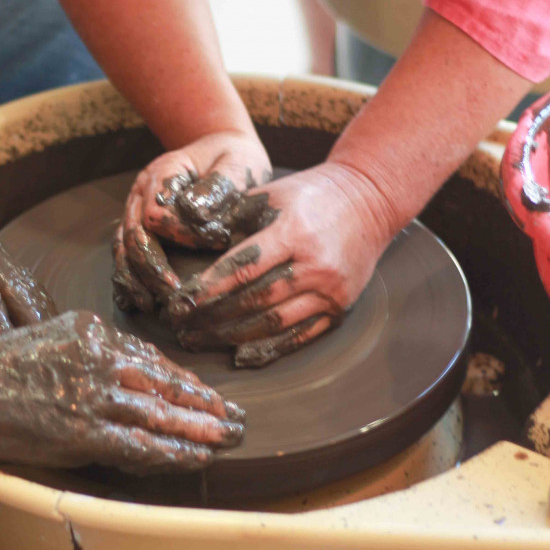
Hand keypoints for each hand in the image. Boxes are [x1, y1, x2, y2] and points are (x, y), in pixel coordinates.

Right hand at [0, 311, 244, 471]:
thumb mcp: (42, 339)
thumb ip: (79, 351)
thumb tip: (112, 374)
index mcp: (89, 330)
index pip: (147, 357)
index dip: (180, 378)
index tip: (202, 390)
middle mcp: (100, 356)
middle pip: (165, 381)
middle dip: (205, 400)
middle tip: (237, 414)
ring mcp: (93, 392)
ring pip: (162, 412)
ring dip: (202, 427)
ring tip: (232, 436)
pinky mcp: (82, 428)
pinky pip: (140, 442)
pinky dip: (174, 450)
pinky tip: (199, 456)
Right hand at [113, 130, 272, 312]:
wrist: (226, 153)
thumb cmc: (235, 159)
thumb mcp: (236, 164)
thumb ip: (218, 186)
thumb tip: (193, 213)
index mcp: (163, 173)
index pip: (158, 213)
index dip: (182, 234)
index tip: (216, 243)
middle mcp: (142, 192)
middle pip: (134, 234)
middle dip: (152, 267)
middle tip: (174, 293)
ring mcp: (136, 211)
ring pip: (123, 248)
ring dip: (135, 278)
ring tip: (151, 305)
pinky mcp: (140, 228)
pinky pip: (124, 254)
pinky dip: (127, 279)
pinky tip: (135, 302)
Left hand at [165, 162, 397, 367]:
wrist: (370, 200)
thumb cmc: (310, 194)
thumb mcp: (270, 194)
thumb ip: (232, 216)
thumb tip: (191, 239)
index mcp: (293, 232)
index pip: (243, 267)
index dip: (208, 288)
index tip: (180, 303)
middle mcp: (315, 265)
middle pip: (255, 300)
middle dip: (213, 317)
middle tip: (181, 327)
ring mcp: (331, 291)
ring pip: (275, 323)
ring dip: (233, 336)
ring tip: (202, 340)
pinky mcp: (341, 308)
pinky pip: (301, 336)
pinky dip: (270, 348)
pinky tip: (241, 354)